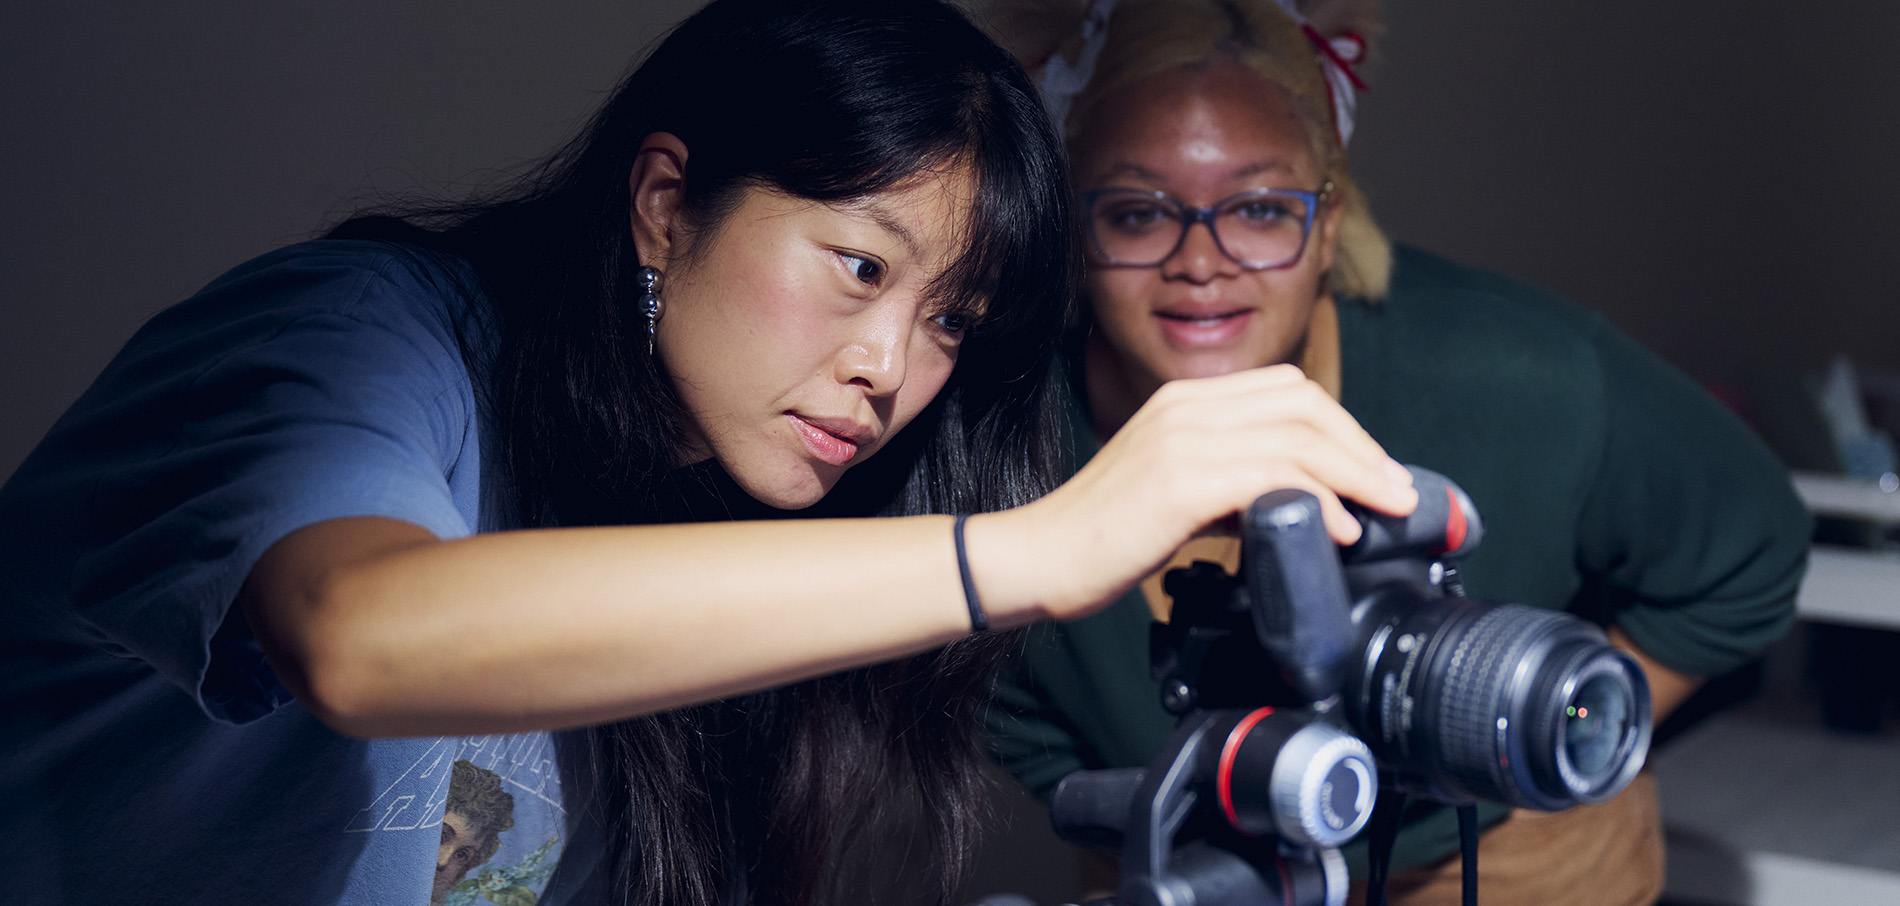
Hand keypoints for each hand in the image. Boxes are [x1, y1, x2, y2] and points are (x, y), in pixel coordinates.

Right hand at [974, 365, 1417, 621]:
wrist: (1040, 557)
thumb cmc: (1104, 537)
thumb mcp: (1176, 491)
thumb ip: (1231, 482)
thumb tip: (1301, 502)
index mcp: (1185, 399)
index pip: (1287, 390)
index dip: (1343, 428)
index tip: (1372, 472)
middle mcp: (1186, 405)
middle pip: (1304, 403)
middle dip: (1362, 447)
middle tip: (1396, 492)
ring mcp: (1183, 436)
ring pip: (1298, 436)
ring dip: (1355, 474)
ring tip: (1385, 510)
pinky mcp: (1182, 477)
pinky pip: (1274, 476)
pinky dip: (1319, 500)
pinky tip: (1338, 530)